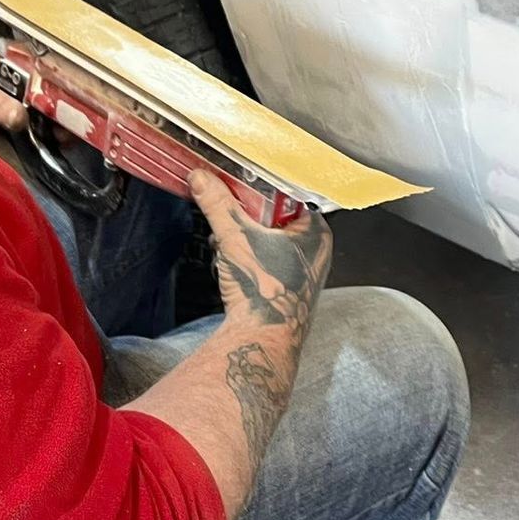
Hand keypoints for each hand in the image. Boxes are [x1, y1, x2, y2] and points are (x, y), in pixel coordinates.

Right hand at [188, 170, 331, 341]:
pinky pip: (262, 258)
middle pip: (273, 215)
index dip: (258, 189)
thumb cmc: (266, 293)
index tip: (236, 185)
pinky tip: (234, 265)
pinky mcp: (284, 284)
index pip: (287, 192)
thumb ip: (218, 204)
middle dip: (245, 219)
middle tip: (232, 224)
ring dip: (242, 240)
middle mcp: (313, 248)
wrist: (261, 340)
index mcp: (315, 230)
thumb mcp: (236, 237)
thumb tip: (203, 179)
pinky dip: (245, 257)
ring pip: (265, 237)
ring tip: (231, 249)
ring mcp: (300, 268)